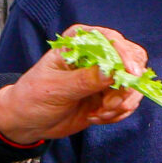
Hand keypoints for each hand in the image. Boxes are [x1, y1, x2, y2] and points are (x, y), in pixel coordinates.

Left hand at [0, 25, 148, 144]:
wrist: (28, 121)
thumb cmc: (33, 97)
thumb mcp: (55, 88)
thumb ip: (83, 79)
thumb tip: (111, 71)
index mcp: (79, 42)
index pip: (111, 40)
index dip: (125, 56)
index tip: (130, 74)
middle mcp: (96, 55)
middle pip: (132, 60)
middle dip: (127, 85)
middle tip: (110, 104)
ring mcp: (105, 76)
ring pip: (133, 85)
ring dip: (121, 104)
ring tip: (99, 114)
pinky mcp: (108, 95)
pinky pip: (128, 102)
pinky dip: (117, 113)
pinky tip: (96, 118)